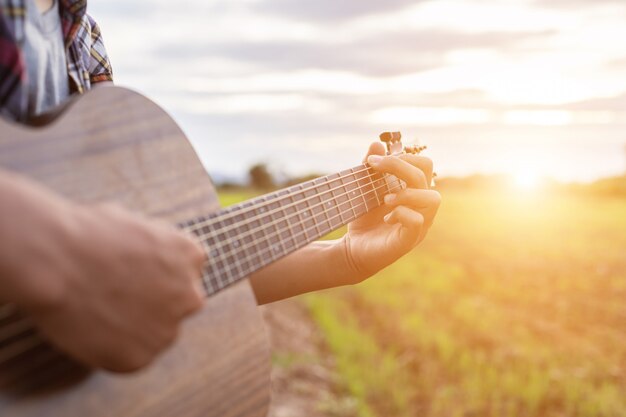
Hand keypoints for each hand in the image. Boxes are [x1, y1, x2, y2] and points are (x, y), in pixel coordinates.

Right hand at [0, 172, 205, 371]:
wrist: (56, 260)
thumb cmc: (86, 233)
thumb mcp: (137, 227)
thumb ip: (155, 251)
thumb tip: (149, 261)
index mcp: (191, 256)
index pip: (185, 271)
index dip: (156, 273)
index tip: (133, 273)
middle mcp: (189, 295)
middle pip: (178, 304)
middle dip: (154, 302)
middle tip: (117, 297)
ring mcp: (168, 330)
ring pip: (156, 333)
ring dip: (136, 328)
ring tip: (98, 311)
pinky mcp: (140, 358)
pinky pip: (131, 357)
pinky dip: (113, 349)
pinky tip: (91, 328)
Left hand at [341, 142, 440, 281]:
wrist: (352, 250)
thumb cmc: (363, 220)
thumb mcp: (363, 190)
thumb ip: (371, 168)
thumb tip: (377, 143)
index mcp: (415, 192)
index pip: (424, 165)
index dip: (401, 157)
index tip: (372, 161)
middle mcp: (422, 207)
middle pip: (426, 175)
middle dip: (400, 166)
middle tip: (375, 169)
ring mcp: (419, 224)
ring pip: (433, 199)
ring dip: (407, 192)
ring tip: (385, 198)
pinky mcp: (408, 241)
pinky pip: (418, 222)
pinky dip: (402, 213)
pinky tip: (386, 217)